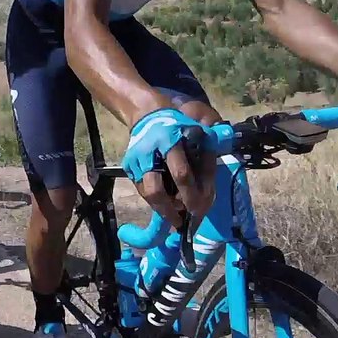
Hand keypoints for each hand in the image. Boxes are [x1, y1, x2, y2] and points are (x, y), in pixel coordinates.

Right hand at [123, 109, 214, 227]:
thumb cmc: (177, 124)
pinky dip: (154, 201)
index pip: (181, 174)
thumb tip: (208, 190)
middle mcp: (148, 153)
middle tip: (182, 222)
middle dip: (171, 210)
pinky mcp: (128, 168)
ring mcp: (135, 162)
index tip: (199, 210)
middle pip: (156, 191)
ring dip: (161, 209)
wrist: (147, 115)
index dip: (191, 195)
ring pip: (147, 194)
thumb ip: (206, 156)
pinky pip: (142, 190)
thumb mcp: (196, 132)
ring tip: (174, 217)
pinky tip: (165, 205)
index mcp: (168, 141)